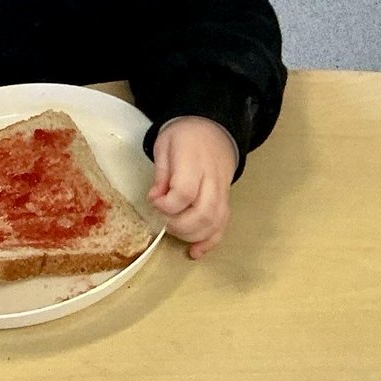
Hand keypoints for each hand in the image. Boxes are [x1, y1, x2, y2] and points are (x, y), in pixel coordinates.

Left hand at [148, 116, 238, 257]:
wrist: (214, 129)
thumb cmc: (184, 136)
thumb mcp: (165, 145)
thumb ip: (161, 172)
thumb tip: (156, 198)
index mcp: (194, 161)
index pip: (185, 192)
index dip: (167, 204)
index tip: (154, 200)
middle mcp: (212, 179)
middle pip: (203, 213)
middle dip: (179, 225)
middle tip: (163, 219)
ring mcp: (222, 191)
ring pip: (215, 222)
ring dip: (192, 235)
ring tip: (174, 231)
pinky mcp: (226, 200)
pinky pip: (223, 225)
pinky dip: (209, 242)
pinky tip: (195, 251)